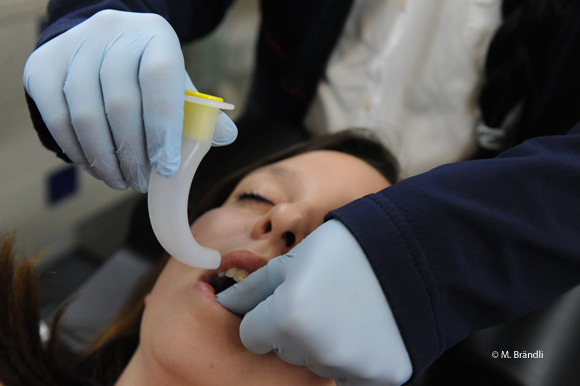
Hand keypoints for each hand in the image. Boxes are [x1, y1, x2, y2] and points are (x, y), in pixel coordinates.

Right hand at [23, 10, 236, 192]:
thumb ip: (200, 113)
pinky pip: (56, 119)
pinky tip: (96, 167)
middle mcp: (111, 33)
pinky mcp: (42, 67)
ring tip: (121, 181)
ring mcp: (72, 47)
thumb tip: (227, 135)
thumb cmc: (148, 74)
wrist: (100, 47)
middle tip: (142, 183)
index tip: (166, 167)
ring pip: (85, 116)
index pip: (159, 78)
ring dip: (105, 160)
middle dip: (134, 155)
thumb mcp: (178, 85)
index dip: (163, 127)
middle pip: (121, 104)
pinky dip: (78, 151)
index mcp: (155, 35)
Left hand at [216, 219, 412, 385]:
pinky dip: (354, 357)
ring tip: (348, 311)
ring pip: (317, 361)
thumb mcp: (293, 261)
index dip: (265, 316)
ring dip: (324, 343)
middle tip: (323, 300)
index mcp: (288, 319)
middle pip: (285, 350)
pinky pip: (351, 374)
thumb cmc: (347, 248)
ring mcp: (350, 365)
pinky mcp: (381, 376)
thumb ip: (254, 288)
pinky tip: (367, 329)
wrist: (413, 252)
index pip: (252, 336)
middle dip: (295, 330)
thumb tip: (226, 303)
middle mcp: (316, 349)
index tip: (285, 302)